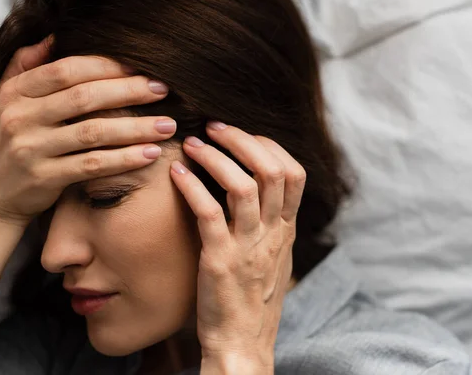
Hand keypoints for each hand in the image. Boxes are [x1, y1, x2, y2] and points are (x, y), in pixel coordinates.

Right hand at [0, 37, 175, 227]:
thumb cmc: (7, 142)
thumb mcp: (4, 100)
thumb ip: (26, 65)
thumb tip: (55, 36)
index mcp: (15, 92)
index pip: (66, 70)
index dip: (106, 66)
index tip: (140, 66)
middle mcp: (20, 117)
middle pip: (85, 98)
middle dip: (129, 91)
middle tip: (164, 90)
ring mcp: (31, 149)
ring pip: (93, 132)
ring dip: (136, 127)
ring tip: (167, 125)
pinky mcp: (44, 178)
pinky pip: (93, 165)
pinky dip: (125, 159)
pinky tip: (150, 154)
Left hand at [170, 122, 304, 372]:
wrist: (243, 345)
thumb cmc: (253, 302)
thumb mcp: (274, 260)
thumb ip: (273, 227)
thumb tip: (261, 197)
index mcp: (286, 231)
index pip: (295, 173)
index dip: (269, 146)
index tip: (243, 136)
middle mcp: (273, 234)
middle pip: (272, 171)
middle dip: (243, 140)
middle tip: (215, 127)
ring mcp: (248, 247)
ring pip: (242, 186)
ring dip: (215, 157)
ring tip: (193, 143)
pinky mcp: (221, 261)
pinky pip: (208, 214)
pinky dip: (191, 187)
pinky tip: (176, 173)